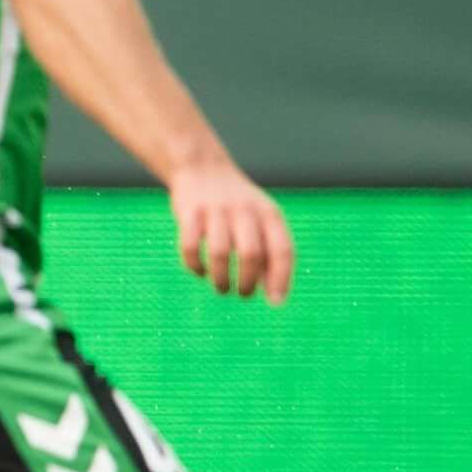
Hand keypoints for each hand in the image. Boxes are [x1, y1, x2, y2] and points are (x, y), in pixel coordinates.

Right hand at [166, 161, 290, 304]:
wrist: (203, 168)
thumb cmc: (238, 207)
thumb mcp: (262, 221)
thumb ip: (270, 254)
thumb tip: (275, 297)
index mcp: (269, 214)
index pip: (282, 250)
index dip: (280, 279)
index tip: (275, 303)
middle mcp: (245, 210)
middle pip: (250, 254)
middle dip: (247, 282)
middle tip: (242, 294)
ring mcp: (216, 210)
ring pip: (220, 253)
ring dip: (221, 280)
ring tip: (222, 288)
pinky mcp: (190, 212)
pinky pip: (191, 247)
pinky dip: (196, 266)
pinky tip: (201, 271)